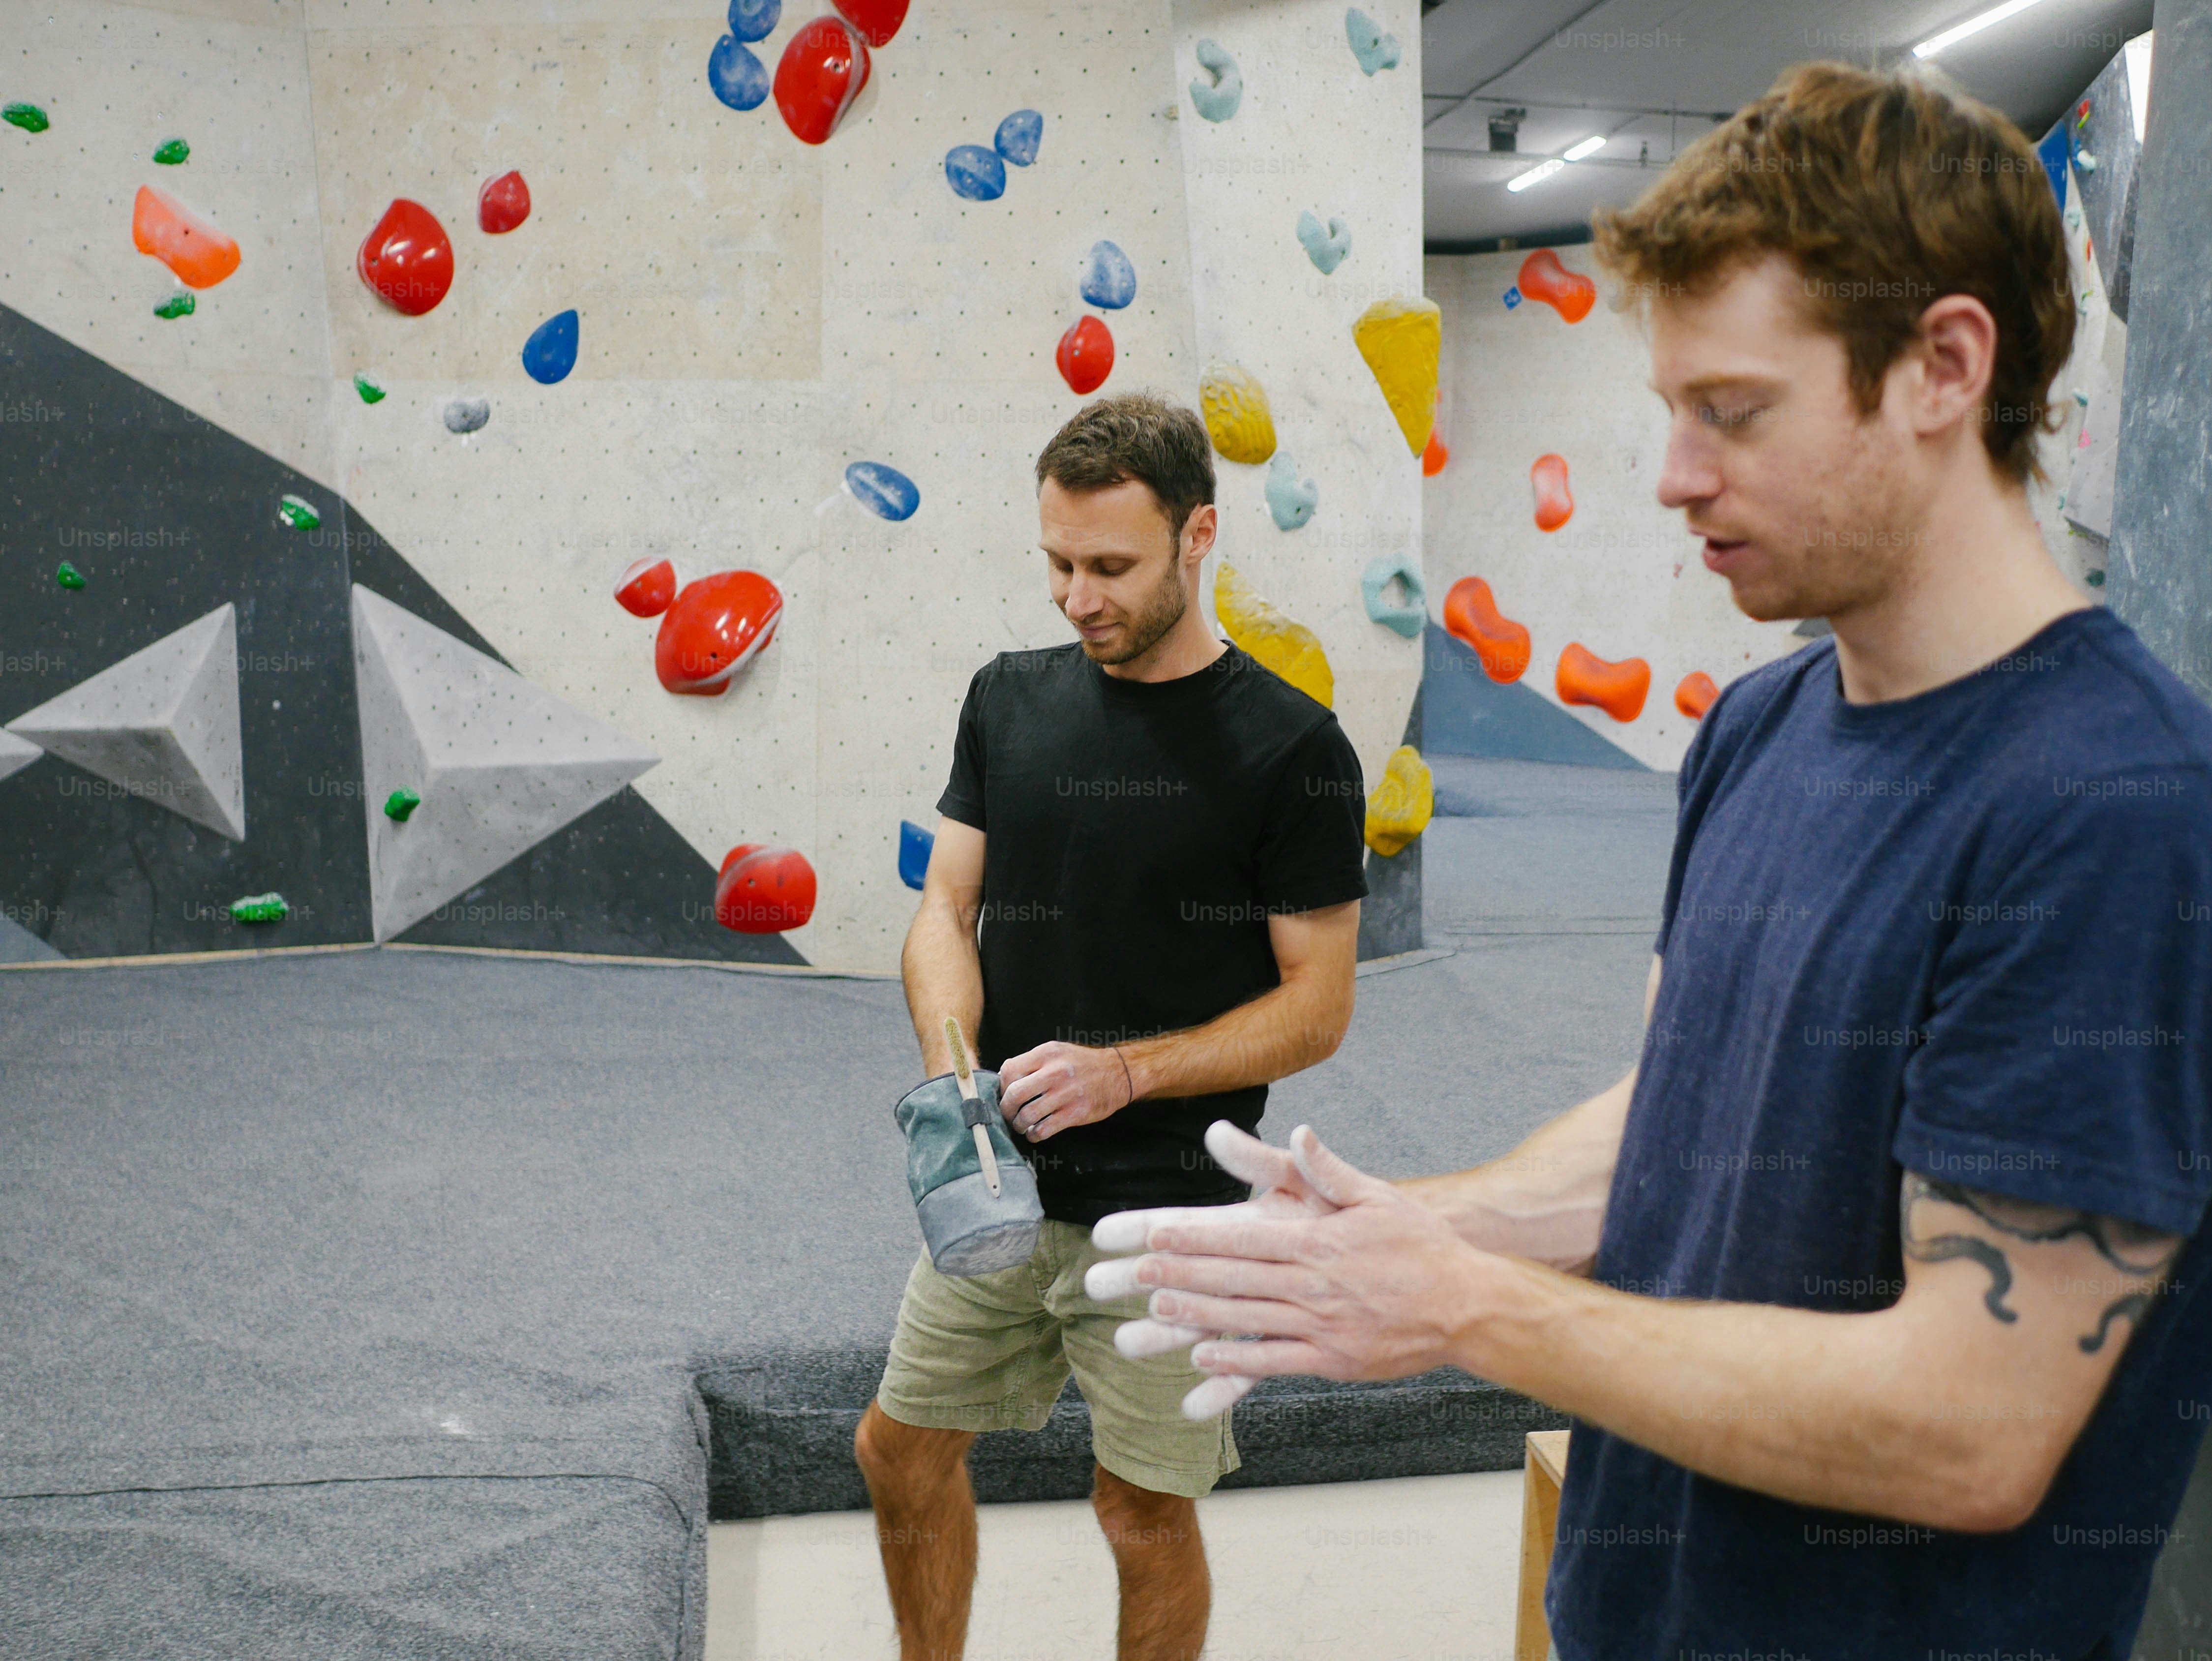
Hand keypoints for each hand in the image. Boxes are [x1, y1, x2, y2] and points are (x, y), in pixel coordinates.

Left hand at [997, 1041, 1132, 1141]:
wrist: (1118, 1073)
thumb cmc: (1083, 1064)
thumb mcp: (1057, 1052)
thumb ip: (1032, 1062)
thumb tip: (1004, 1078)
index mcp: (1046, 1054)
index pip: (1009, 1070)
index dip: (1001, 1087)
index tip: (1005, 1095)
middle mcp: (1055, 1072)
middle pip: (1014, 1094)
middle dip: (1006, 1109)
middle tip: (1009, 1115)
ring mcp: (1065, 1093)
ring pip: (1027, 1115)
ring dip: (1019, 1125)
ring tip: (1022, 1125)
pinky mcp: (1075, 1113)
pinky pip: (1043, 1129)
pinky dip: (1034, 1135)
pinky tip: (1035, 1132)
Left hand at [1095, 1124, 1497, 1413]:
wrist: (1467, 1305)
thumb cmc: (1419, 1244)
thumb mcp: (1377, 1196)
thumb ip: (1329, 1169)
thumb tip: (1298, 1134)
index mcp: (1319, 1241)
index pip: (1243, 1236)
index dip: (1194, 1235)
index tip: (1155, 1232)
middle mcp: (1314, 1283)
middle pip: (1234, 1277)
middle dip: (1180, 1273)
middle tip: (1135, 1272)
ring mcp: (1322, 1325)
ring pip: (1246, 1319)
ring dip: (1196, 1314)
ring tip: (1154, 1309)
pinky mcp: (1333, 1359)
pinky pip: (1275, 1361)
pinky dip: (1237, 1361)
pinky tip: (1203, 1356)